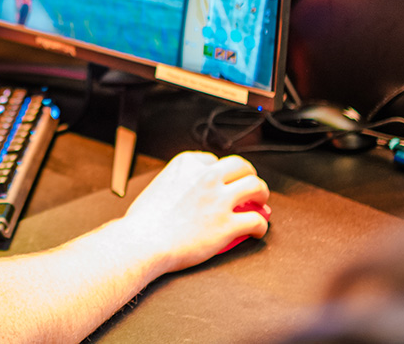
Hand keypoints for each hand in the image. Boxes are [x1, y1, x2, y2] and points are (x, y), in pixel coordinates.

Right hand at [121, 151, 269, 273]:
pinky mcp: (228, 224)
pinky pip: (257, 220)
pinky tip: (256, 231)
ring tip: (260, 203)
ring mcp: (219, 199)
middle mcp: (206, 177)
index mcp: (187, 164)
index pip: (214, 160)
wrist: (142, 242)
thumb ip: (178, 183)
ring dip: (261, 194)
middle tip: (250, 186)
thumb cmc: (143, 221)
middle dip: (248, 175)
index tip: (222, 181)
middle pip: (241, 167)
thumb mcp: (158, 186)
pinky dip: (261, 226)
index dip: (220, 172)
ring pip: (256, 187)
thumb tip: (191, 196)